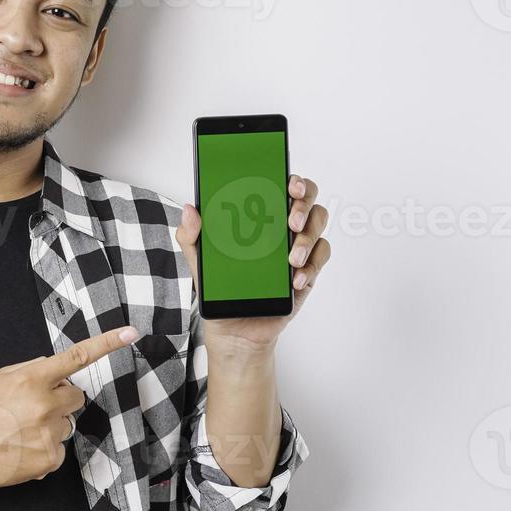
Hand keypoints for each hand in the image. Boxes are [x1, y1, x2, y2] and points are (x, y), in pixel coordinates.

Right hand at [0, 325, 141, 491]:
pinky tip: (20, 449)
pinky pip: (59, 450)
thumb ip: (30, 369)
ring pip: (67, 424)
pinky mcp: (50, 458)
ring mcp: (49, 433)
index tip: (130, 333)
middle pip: (77, 397)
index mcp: (32, 379)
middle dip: (61, 401)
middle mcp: (44, 404)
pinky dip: (44, 450)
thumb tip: (52, 366)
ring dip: (50, 426)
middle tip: (32, 410)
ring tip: (19, 432)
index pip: (77, 357)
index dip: (107, 343)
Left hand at [175, 174, 330, 353]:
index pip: (280, 185)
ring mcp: (297, 248)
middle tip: (290, 221)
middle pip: (308, 200)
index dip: (291, 179)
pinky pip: (320, 258)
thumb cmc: (221, 290)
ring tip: (290, 259)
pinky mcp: (307, 272)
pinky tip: (294, 279)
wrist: (234, 331)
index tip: (289, 183)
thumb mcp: (200, 262)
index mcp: (258, 217)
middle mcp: (282, 228)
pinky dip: (312, 266)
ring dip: (308, 239)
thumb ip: (191, 236)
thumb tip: (190, 209)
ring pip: (318, 226)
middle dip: (304, 204)